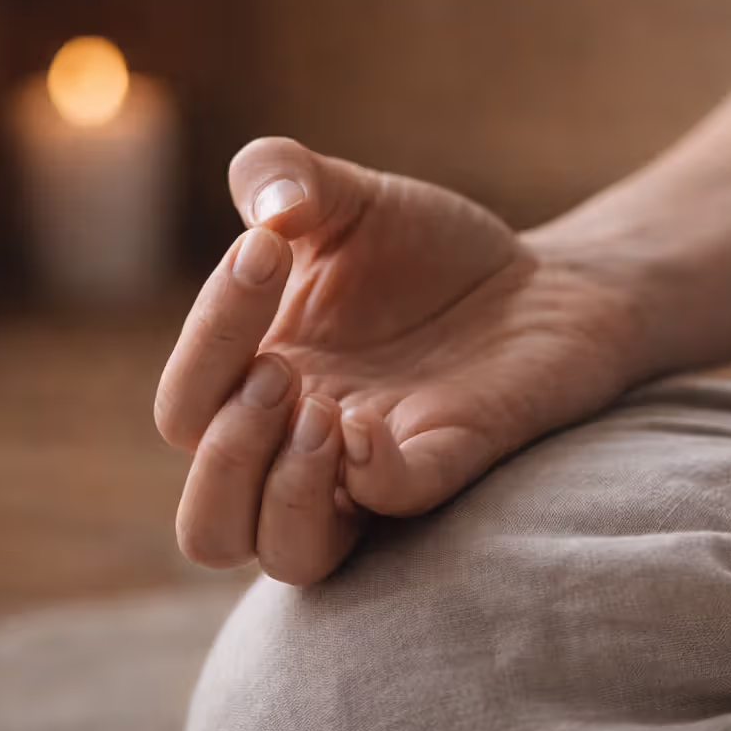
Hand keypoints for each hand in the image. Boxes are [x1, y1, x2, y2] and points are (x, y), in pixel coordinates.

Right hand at [154, 138, 642, 584]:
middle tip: (284, 368)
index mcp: (260, 388)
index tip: (268, 247)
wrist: (544, 281)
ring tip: (323, 409)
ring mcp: (378, 469)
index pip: (186, 409)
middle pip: (207, 528)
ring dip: (281, 490)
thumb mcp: (342, 195)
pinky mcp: (453, 462)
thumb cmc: (429, 254)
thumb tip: (268, 207)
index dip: (208, 333)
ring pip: (287, 556)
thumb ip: (280, 174)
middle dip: (224, 451)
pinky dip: (371, 474)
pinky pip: (393, 506)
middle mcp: (305, 449)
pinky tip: (372, 422)